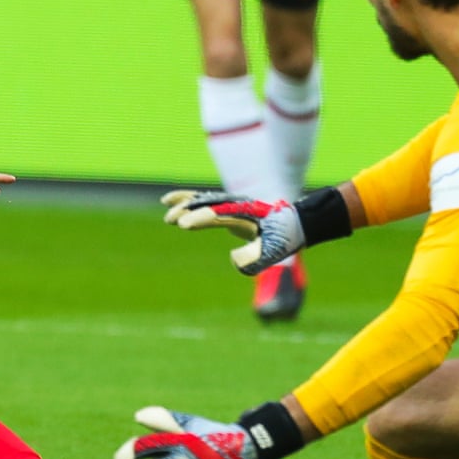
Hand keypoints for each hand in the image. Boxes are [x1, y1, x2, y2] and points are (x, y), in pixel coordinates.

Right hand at [160, 190, 303, 273]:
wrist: (293, 224)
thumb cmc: (283, 238)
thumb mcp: (273, 250)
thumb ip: (255, 257)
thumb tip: (234, 260)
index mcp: (246, 213)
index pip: (218, 214)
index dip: (201, 219)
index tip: (183, 225)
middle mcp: (235, 204)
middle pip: (207, 203)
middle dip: (188, 209)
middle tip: (171, 220)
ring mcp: (230, 203)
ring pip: (203, 199)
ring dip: (185, 202)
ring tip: (165, 205)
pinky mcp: (227, 206)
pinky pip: (203, 201)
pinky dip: (188, 200)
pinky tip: (172, 202)